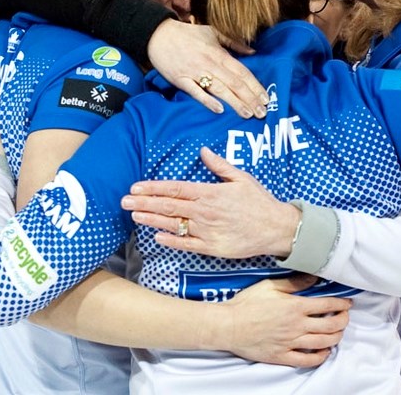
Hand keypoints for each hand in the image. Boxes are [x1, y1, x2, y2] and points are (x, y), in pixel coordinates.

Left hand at [124, 147, 299, 258]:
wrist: (276, 227)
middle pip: (168, 206)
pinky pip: (187, 245)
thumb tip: (203, 151)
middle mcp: (205, 212)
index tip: (136, 187)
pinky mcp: (212, 248)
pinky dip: (171, 241)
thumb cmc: (260, 201)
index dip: (153, 188)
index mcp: (210, 193)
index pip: (175, 189)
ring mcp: (207, 231)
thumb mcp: (241, 178)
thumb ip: (219, 165)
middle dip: (144, 203)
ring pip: (173, 225)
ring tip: (134, 216)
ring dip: (151, 220)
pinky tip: (156, 237)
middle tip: (124, 201)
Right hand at [146, 19, 267, 118]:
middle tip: (262, 113)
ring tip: (248, 114)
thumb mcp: (213, 32)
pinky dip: (208, 101)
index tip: (266, 98)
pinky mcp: (181, 80)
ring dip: (235, 103)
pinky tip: (220, 110)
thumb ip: (233, 43)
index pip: (242, 72)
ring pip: (219, 90)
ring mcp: (195, 73)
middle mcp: (209, 64)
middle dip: (250, 99)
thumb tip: (253, 51)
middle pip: (234, 83)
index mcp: (218, 53)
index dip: (255, 86)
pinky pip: (196, 92)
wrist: (158, 35)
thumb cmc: (187, 34)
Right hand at [214, 274, 351, 366]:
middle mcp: (297, 326)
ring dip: (336, 337)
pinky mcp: (282, 356)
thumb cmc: (247, 303)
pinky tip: (324, 351)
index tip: (347, 302)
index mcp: (295, 306)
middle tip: (345, 316)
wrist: (229, 325)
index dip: (342, 303)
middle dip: (343, 320)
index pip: (327, 305)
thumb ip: (295, 282)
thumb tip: (314, 277)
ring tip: (338, 332)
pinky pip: (307, 360)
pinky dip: (320, 356)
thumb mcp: (270, 286)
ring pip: (323, 343)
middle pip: (331, 325)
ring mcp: (291, 342)